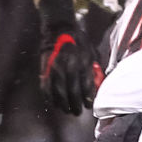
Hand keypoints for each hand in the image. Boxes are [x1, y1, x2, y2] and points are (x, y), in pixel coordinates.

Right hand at [38, 0, 99, 114]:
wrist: (58, 29)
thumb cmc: (78, 41)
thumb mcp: (91, 52)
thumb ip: (94, 69)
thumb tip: (97, 86)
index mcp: (81, 61)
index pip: (85, 85)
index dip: (87, 97)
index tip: (88, 105)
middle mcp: (67, 66)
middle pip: (71, 91)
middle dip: (75, 104)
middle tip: (77, 112)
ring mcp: (54, 68)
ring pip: (57, 92)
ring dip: (62, 103)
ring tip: (66, 110)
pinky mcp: (44, 68)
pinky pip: (46, 87)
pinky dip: (50, 97)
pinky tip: (54, 103)